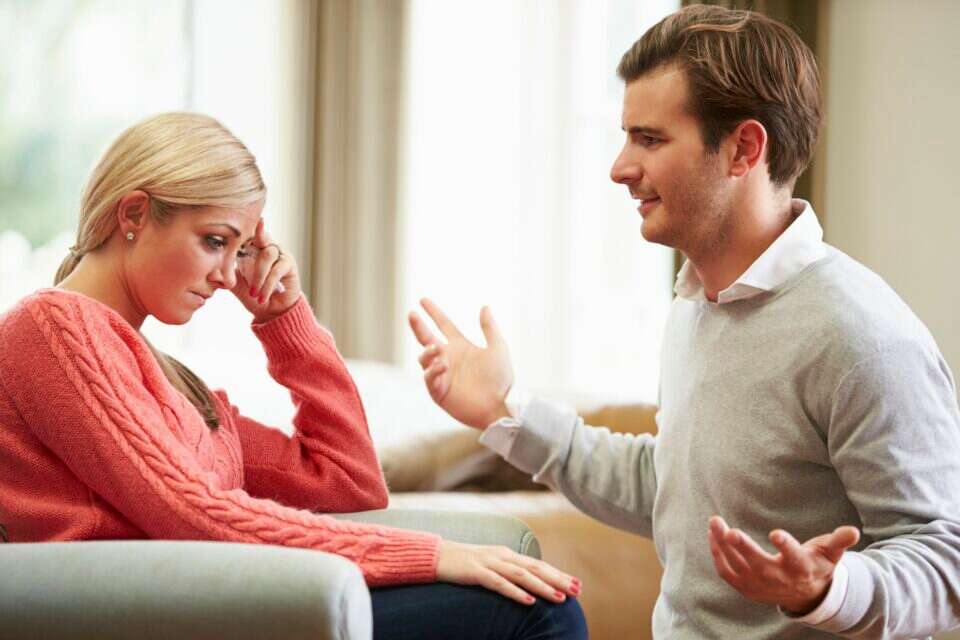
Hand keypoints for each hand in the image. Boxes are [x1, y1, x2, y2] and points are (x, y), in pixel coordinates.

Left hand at [232, 219, 301, 322]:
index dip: (244, 227)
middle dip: (257, 231)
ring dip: (258, 276)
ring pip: (267, 255)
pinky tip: (261, 297)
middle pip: (261, 235)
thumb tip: (207, 269)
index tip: (238, 220)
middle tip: (255, 225)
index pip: (247, 234)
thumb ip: (225, 273)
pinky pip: (277, 270)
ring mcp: (280, 255)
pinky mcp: (289, 266)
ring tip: (254, 294)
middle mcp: (267, 248)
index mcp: (252, 249)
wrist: (271, 312)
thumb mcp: (235, 283)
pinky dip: (267, 285)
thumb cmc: (253, 295)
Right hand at [408, 299, 513, 428]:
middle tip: (411, 314)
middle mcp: (448, 358)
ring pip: (424, 358)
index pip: (443, 325)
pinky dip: (433, 370)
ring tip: (437, 350)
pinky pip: (429, 378)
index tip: (423, 300)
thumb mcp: (498, 348)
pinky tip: (442, 365)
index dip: (433, 313)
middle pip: (426, 339)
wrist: (500, 405)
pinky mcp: (439, 391)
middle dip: (418, 326)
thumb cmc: (501, 379)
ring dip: (428, 352)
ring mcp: (442, 375)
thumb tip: (485, 306)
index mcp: (460, 347)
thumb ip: (489, 328)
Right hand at [437, 539, 580, 605]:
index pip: (538, 565)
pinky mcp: (476, 572)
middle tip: (577, 591)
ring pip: (522, 575)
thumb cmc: (465, 564)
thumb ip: (508, 572)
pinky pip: (499, 583)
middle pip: (536, 568)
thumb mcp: (490, 566)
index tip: (577, 584)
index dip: (559, 574)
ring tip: (559, 598)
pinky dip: (515, 592)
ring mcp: (490, 563)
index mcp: (507, 554)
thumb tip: (528, 585)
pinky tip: (529, 601)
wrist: (437, 556)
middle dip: (558, 579)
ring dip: (542, 587)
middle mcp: (502, 556)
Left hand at [707, 516, 860, 614]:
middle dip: (743, 547)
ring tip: (714, 522)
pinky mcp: (745, 587)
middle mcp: (779, 578)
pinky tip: (712, 536)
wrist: (805, 595)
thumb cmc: (816, 564)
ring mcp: (760, 585)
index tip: (775, 532)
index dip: (786, 545)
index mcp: (801, 568)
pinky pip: (727, 572)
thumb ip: (839, 541)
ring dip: (723, 545)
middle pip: (758, 564)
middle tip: (729, 530)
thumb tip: (853, 530)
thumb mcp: (830, 553)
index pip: (794, 557)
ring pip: (738, 566)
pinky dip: (717, 555)